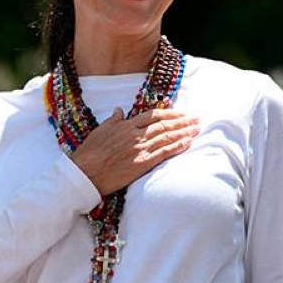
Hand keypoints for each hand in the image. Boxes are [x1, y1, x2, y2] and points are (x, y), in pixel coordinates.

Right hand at [71, 108, 198, 196]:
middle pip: (164, 125)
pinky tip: (188, 143)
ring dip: (184, 132)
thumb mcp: (99, 131)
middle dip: (183, 121)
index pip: (153, 115)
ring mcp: (140, 149)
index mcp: (125, 126)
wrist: (85, 172)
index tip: (181, 113)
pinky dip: (177, 146)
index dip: (170, 113)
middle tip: (196, 119)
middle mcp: (135, 135)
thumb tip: (119, 110)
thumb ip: (112, 120)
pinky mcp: (142, 163)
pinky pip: (164, 153)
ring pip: (167, 137)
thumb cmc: (89, 153)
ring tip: (197, 129)